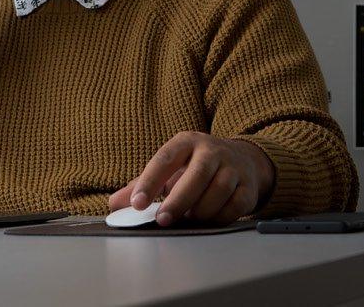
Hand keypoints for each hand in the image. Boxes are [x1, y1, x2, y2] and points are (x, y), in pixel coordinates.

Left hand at [108, 132, 275, 226]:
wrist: (241, 160)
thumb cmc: (194, 167)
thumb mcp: (168, 169)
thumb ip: (140, 185)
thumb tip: (114, 204)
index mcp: (187, 142)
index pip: (165, 158)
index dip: (150, 182)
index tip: (136, 204)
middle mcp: (212, 150)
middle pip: (197, 175)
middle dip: (178, 201)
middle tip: (162, 220)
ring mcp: (234, 167)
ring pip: (219, 191)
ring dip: (200, 210)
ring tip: (188, 218)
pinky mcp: (249, 186)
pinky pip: (235, 206)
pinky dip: (219, 217)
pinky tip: (208, 219)